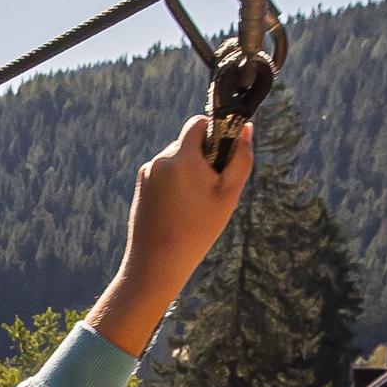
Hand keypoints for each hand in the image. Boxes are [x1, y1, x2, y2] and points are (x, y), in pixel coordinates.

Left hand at [87, 112, 254, 357]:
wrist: (156, 263)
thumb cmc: (198, 230)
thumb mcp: (228, 194)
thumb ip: (241, 157)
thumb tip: (246, 128)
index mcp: (181, 156)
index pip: (198, 123)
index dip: (215, 132)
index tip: (223, 155)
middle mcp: (160, 160)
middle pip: (188, 144)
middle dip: (204, 159)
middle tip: (212, 191)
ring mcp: (147, 173)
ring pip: (177, 162)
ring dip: (190, 174)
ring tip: (195, 207)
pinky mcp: (140, 188)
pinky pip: (164, 177)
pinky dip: (176, 187)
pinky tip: (180, 212)